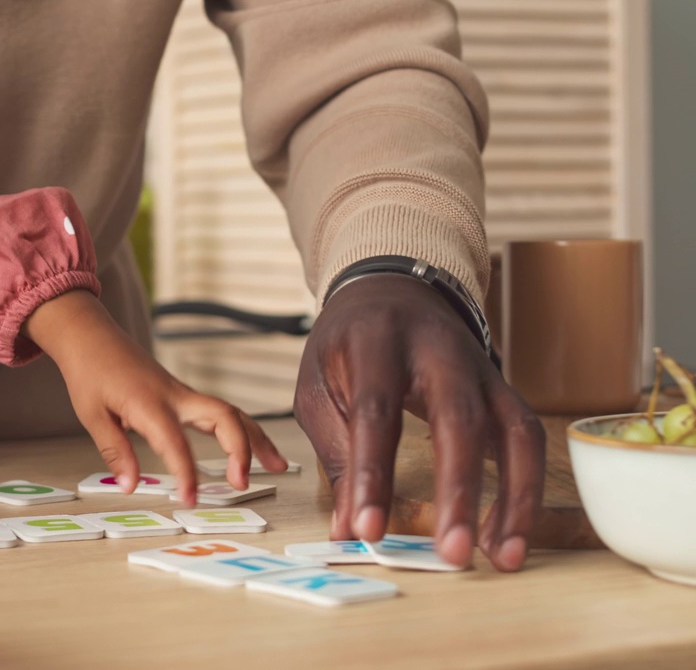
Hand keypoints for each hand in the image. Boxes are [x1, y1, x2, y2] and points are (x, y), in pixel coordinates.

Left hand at [23, 291, 286, 505]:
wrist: (91, 335)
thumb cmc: (90, 371)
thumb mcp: (93, 415)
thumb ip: (115, 451)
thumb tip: (130, 486)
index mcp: (150, 403)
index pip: (176, 443)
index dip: (187, 474)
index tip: (191, 500)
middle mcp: (175, 396)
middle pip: (224, 417)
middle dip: (242, 450)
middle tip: (243, 484)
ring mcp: (183, 394)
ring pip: (231, 413)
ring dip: (256, 439)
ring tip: (279, 466)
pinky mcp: (183, 396)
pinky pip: (220, 412)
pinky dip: (241, 430)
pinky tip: (252, 448)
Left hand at [294, 274, 544, 570]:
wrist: (391, 290)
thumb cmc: (347, 346)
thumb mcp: (319, 386)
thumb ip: (335, 454)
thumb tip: (348, 530)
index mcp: (375, 343)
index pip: (375, 411)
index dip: (372, 473)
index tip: (367, 529)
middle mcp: (438, 351)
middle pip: (458, 418)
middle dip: (458, 491)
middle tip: (451, 553)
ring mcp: (481, 368)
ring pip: (514, 429)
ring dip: (515, 498)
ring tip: (503, 556)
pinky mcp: (505, 388)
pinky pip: (527, 439)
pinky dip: (524, 489)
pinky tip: (506, 534)